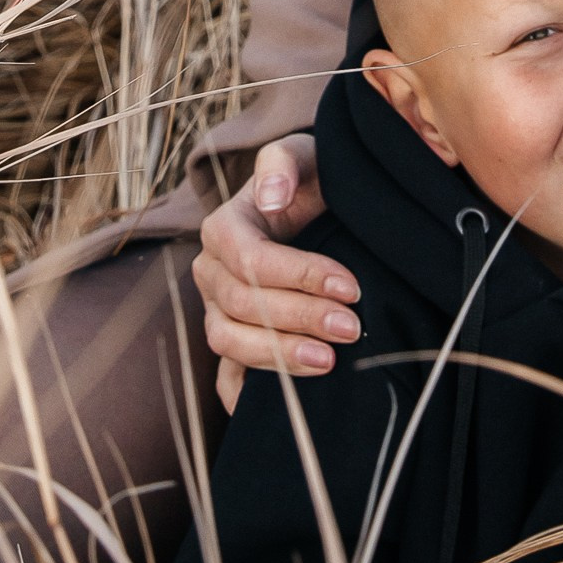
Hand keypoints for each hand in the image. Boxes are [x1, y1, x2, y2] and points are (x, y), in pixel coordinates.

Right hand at [193, 137, 359, 411]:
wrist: (314, 205)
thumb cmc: (310, 178)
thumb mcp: (303, 155)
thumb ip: (282, 163)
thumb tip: (271, 196)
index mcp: (224, 228)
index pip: (252, 260)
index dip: (300, 276)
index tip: (351, 288)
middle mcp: (212, 272)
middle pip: (243, 305)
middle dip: (299, 319)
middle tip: (351, 328)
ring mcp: (217, 310)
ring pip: (231, 343)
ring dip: (279, 356)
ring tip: (330, 362)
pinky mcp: (232, 338)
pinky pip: (225, 376)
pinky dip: (243, 397)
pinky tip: (282, 408)